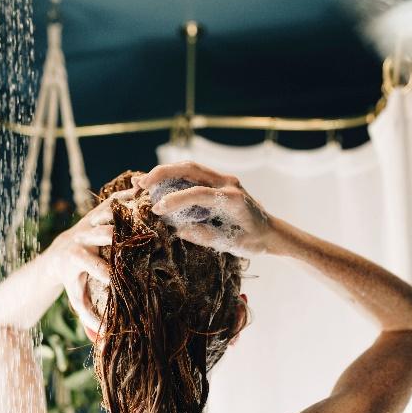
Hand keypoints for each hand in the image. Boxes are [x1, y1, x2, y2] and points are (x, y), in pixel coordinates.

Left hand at [41, 189, 135, 336]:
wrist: (59, 252)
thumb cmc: (73, 280)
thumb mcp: (77, 298)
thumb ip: (88, 318)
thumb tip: (103, 342)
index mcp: (76, 258)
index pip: (92, 264)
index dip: (106, 270)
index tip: (124, 277)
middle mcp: (82, 236)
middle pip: (102, 234)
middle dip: (121, 238)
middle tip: (147, 241)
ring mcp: (90, 221)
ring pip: (108, 213)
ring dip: (129, 214)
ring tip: (153, 216)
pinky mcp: (98, 211)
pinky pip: (114, 200)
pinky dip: (130, 196)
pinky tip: (147, 194)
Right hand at [135, 161, 269, 257]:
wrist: (270, 231)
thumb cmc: (253, 241)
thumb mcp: (232, 245)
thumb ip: (206, 236)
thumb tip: (179, 230)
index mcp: (233, 199)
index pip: (200, 193)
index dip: (176, 199)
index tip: (157, 208)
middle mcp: (228, 183)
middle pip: (191, 169)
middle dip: (163, 173)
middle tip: (141, 184)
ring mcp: (223, 179)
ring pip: (190, 167)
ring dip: (165, 171)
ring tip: (143, 181)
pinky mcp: (218, 181)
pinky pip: (193, 173)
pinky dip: (173, 176)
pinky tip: (157, 183)